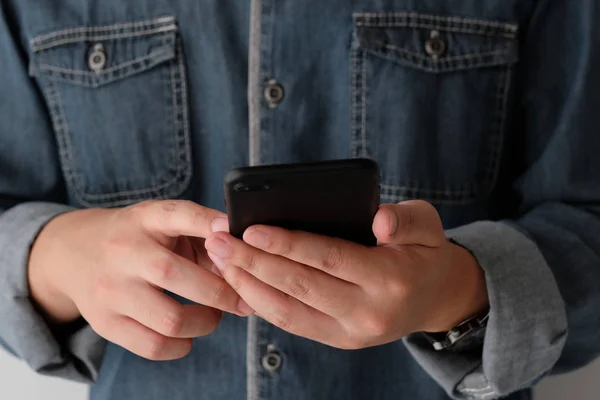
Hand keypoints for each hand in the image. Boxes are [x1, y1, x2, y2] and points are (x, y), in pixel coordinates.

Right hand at [28, 200, 252, 359]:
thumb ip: (203, 235)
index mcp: (144, 219)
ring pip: (170, 320)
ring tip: (213, 316)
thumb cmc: (137, 238)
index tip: (232, 231)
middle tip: (241, 300)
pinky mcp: (104, 322)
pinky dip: (181, 345)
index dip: (206, 223)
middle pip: (175, 275)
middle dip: (222, 293)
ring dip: (206, 322)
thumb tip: (244, 260)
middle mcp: (123, 252)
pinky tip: (188, 334)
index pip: (176, 214)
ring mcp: (110, 290)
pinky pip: (153, 346)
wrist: (74, 253)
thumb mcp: (163, 223)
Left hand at [204, 200, 487, 349]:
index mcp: (390, 278)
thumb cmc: (423, 252)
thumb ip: (405, 219)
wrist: (434, 298)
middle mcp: (369, 311)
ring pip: (289, 311)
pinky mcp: (339, 340)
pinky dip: (263, 303)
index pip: (328, 258)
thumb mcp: (427, 224)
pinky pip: (293, 323)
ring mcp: (352, 332)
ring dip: (249, 286)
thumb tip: (379, 220)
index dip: (287, 244)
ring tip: (220, 261)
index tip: (250, 229)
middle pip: (300, 286)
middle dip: (254, 264)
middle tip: (218, 243)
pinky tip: (241, 282)